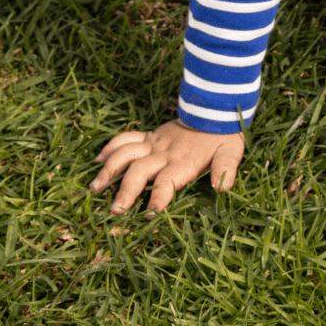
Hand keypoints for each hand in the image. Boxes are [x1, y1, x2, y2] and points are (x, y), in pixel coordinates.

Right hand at [90, 119, 244, 215]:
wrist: (215, 111)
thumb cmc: (223, 137)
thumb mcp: (231, 152)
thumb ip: (226, 168)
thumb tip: (223, 188)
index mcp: (184, 162)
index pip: (168, 181)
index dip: (159, 197)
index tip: (150, 214)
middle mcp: (165, 153)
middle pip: (140, 171)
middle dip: (127, 190)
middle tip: (115, 210)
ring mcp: (154, 143)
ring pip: (127, 154)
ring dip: (110, 169)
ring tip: (95, 188)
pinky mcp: (149, 135)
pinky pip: (127, 138)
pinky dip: (111, 147)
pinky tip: (97, 160)